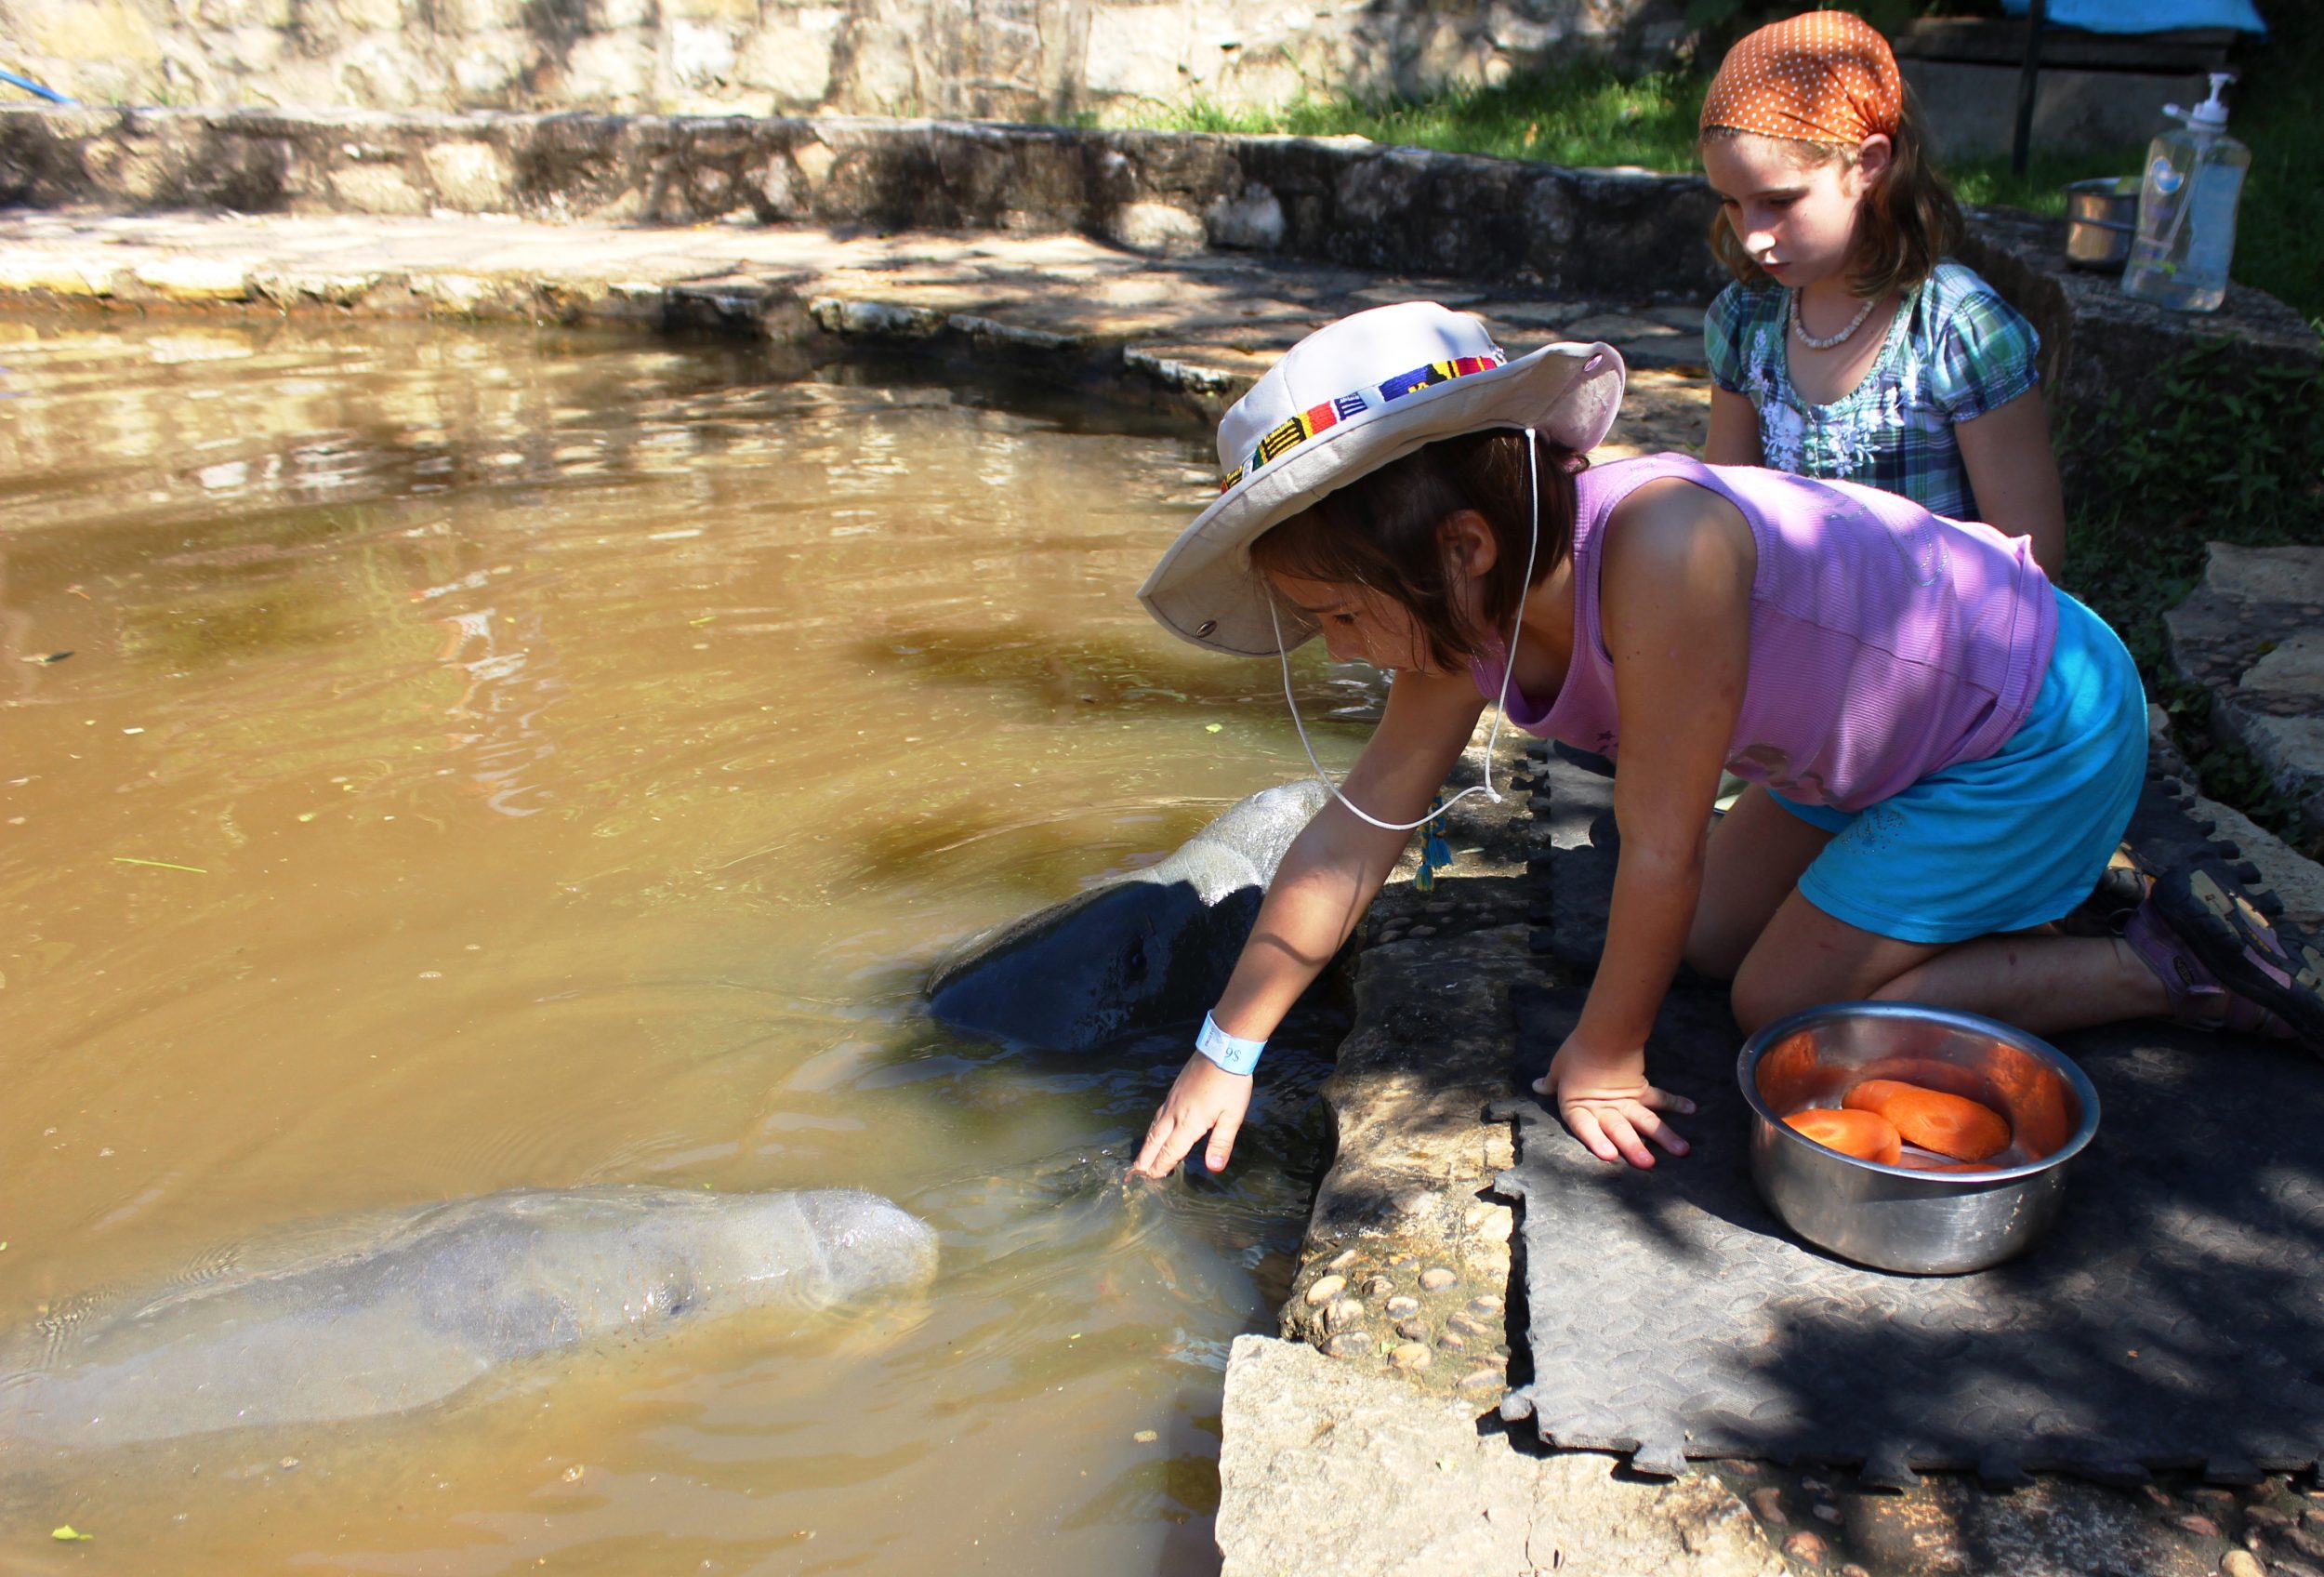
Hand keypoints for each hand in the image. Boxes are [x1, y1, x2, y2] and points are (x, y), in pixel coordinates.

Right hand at [1132, 1055, 1253, 1177]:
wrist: (1223, 1051)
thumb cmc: (1231, 1085)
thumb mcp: (1233, 1116)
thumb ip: (1221, 1143)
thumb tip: (1213, 1168)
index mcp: (1188, 1122)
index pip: (1170, 1150)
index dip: (1161, 1165)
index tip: (1152, 1178)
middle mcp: (1175, 1113)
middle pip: (1156, 1140)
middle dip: (1146, 1158)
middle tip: (1137, 1172)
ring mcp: (1172, 1100)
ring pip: (1154, 1126)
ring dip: (1147, 1143)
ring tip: (1142, 1156)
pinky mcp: (1174, 1091)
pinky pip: (1158, 1114)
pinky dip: (1153, 1127)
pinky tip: (1156, 1128)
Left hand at [1535, 1035, 1693, 1168]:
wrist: (1601, 1031)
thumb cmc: (1576, 1052)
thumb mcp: (1559, 1068)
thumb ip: (1551, 1082)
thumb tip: (1538, 1086)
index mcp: (1581, 1106)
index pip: (1586, 1127)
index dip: (1596, 1141)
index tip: (1609, 1156)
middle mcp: (1605, 1108)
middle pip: (1619, 1130)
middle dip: (1634, 1147)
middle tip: (1648, 1164)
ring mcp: (1626, 1100)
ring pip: (1646, 1120)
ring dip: (1664, 1135)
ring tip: (1683, 1150)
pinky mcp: (1640, 1088)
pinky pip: (1660, 1098)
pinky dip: (1676, 1102)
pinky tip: (1692, 1109)